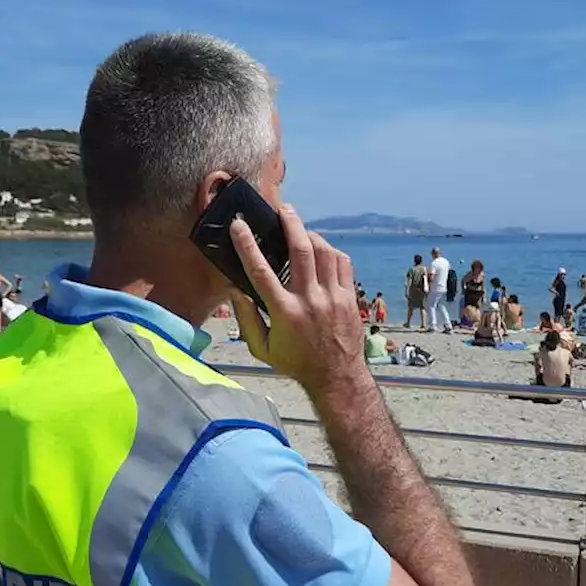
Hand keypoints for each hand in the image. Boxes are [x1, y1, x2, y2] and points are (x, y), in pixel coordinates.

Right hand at [229, 205, 368, 392]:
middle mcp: (309, 300)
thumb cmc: (296, 363)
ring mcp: (333, 297)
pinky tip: (321, 250)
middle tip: (282, 208)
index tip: (238, 224)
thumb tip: (235, 291)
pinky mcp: (349, 298)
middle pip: (300, 250)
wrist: (336, 377)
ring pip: (324, 252)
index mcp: (284, 312)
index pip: (260, 271)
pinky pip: (342, 263)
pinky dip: (330, 251)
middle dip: (289, 223)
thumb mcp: (262, 349)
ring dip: (310, 235)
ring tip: (300, 229)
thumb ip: (246, 320)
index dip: (247, 244)